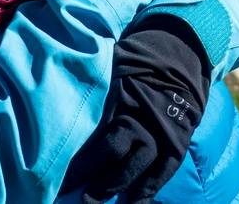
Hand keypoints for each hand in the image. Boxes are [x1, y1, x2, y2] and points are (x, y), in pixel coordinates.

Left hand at [61, 15, 211, 201]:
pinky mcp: (179, 137)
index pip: (96, 135)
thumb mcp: (111, 64)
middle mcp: (140, 116)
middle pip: (113, 154)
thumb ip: (94, 85)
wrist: (179, 50)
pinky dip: (149, 187)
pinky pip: (164, 169)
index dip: (79, 160)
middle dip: (93, 179)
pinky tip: (135, 201)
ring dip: (116, 186)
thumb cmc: (137, 56)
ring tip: (97, 202)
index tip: (59, 175)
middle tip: (74, 196)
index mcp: (120, 97)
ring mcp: (161, 129)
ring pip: (138, 166)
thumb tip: (62, 97)